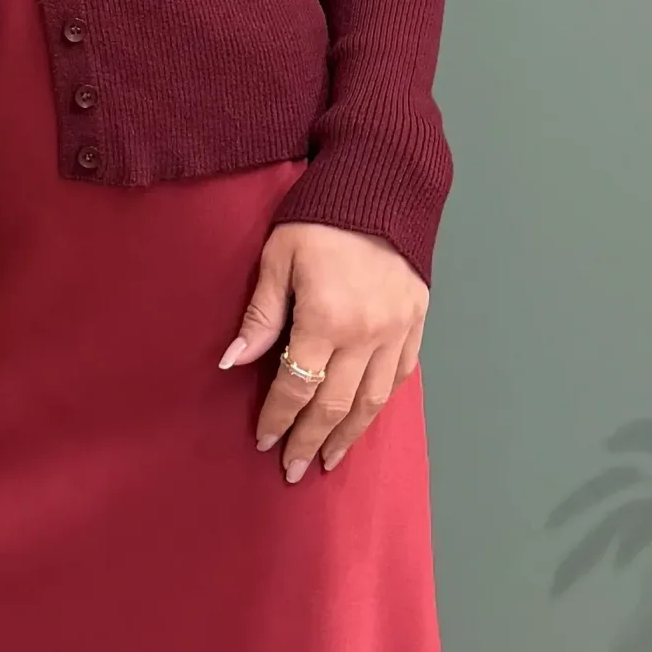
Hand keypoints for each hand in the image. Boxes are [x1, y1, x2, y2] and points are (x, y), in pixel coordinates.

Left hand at [219, 221, 428, 481]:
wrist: (384, 182)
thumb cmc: (320, 215)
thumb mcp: (278, 256)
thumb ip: (261, 314)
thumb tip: (233, 362)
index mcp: (327, 319)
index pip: (297, 386)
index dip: (279, 418)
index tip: (264, 441)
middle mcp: (367, 334)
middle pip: (336, 404)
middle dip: (312, 440)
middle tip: (294, 469)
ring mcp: (398, 330)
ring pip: (374, 399)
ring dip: (350, 434)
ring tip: (330, 458)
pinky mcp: (417, 320)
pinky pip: (402, 374)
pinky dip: (383, 400)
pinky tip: (367, 415)